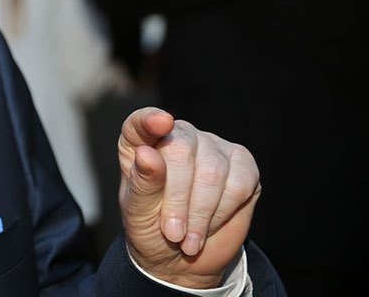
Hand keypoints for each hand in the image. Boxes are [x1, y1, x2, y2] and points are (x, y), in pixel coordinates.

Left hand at [118, 108, 260, 288]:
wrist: (180, 259)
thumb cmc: (150, 228)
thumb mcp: (137, 212)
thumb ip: (142, 183)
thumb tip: (147, 154)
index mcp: (141, 143)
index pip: (141, 122)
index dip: (150, 120)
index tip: (161, 123)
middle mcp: (179, 136)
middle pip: (181, 150)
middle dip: (177, 199)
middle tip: (172, 233)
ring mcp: (212, 147)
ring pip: (212, 171)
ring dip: (200, 213)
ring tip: (188, 240)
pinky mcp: (243, 165)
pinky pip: (239, 184)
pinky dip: (223, 212)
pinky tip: (210, 225)